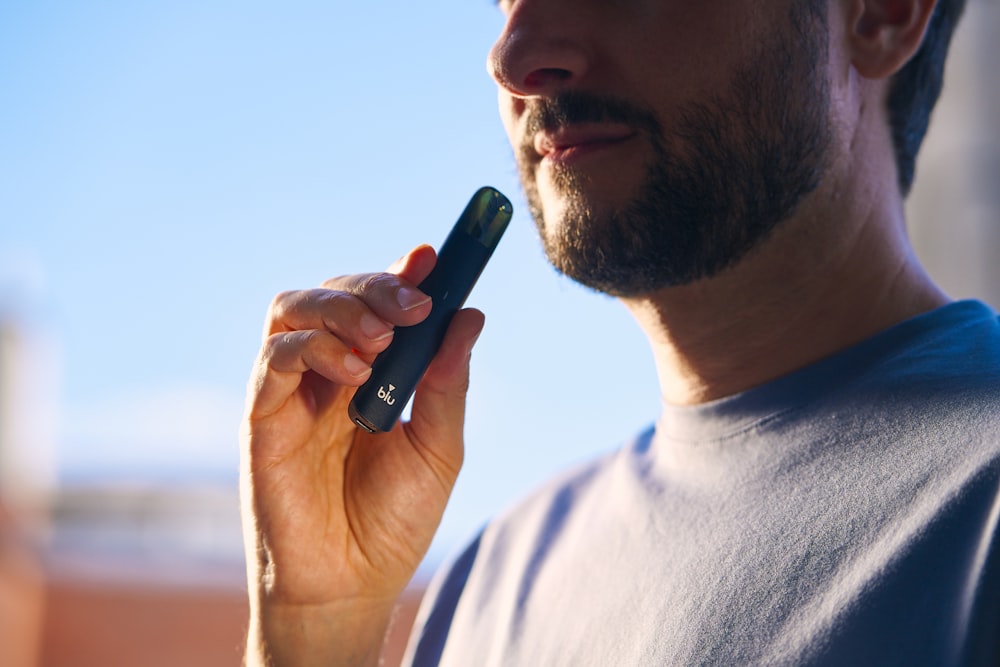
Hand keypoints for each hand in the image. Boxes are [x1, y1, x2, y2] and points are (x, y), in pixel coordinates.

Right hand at [240, 244, 484, 665]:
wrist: (350, 585)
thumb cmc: (392, 521)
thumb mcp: (439, 449)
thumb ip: (448, 383)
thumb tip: (469, 316)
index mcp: (372, 374)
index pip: (379, 305)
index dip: (402, 274)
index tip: (435, 256)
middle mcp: (328, 371)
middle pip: (335, 292)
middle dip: (376, 286)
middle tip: (414, 303)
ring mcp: (291, 389)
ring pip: (294, 307)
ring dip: (343, 307)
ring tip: (384, 337)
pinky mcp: (262, 414)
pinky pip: (274, 356)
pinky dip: (314, 347)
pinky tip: (354, 372)